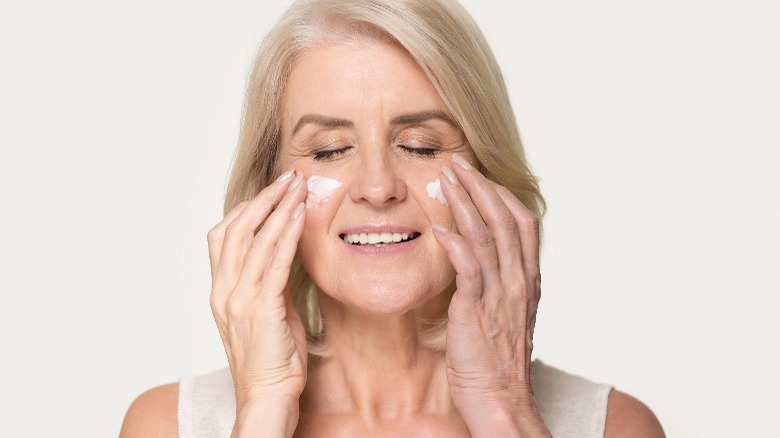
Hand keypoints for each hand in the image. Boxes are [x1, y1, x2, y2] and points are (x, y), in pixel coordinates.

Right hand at [207, 171, 307, 433]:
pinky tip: (299, 215)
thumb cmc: (271, 360)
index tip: (270, 191)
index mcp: (221, 292)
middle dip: (263, 199)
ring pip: (254, 240)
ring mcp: (238, 299)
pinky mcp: (260, 308)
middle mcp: (224, 291)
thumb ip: (270, 283)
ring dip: (277, 208)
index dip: (246, 209)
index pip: (223, 237)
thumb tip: (284, 255)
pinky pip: (273, 262)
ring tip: (297, 186)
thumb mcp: (268, 314)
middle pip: (236, 229)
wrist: (267, 397)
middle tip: (287, 177)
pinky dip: (286, 234)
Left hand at [433, 155, 549, 436]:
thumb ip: (498, 283)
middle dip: (481, 186)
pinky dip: (455, 245)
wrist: (501, 400)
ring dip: (465, 203)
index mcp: (527, 280)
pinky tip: (440, 228)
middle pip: (504, 219)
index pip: (522, 223)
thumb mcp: (506, 314)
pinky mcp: (476, 311)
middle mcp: (518, 281)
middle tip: (457, 164)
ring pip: (487, 236)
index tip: (480, 176)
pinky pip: (469, 269)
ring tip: (445, 180)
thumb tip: (480, 260)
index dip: (501, 195)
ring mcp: (499, 295)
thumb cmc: (498, 361)